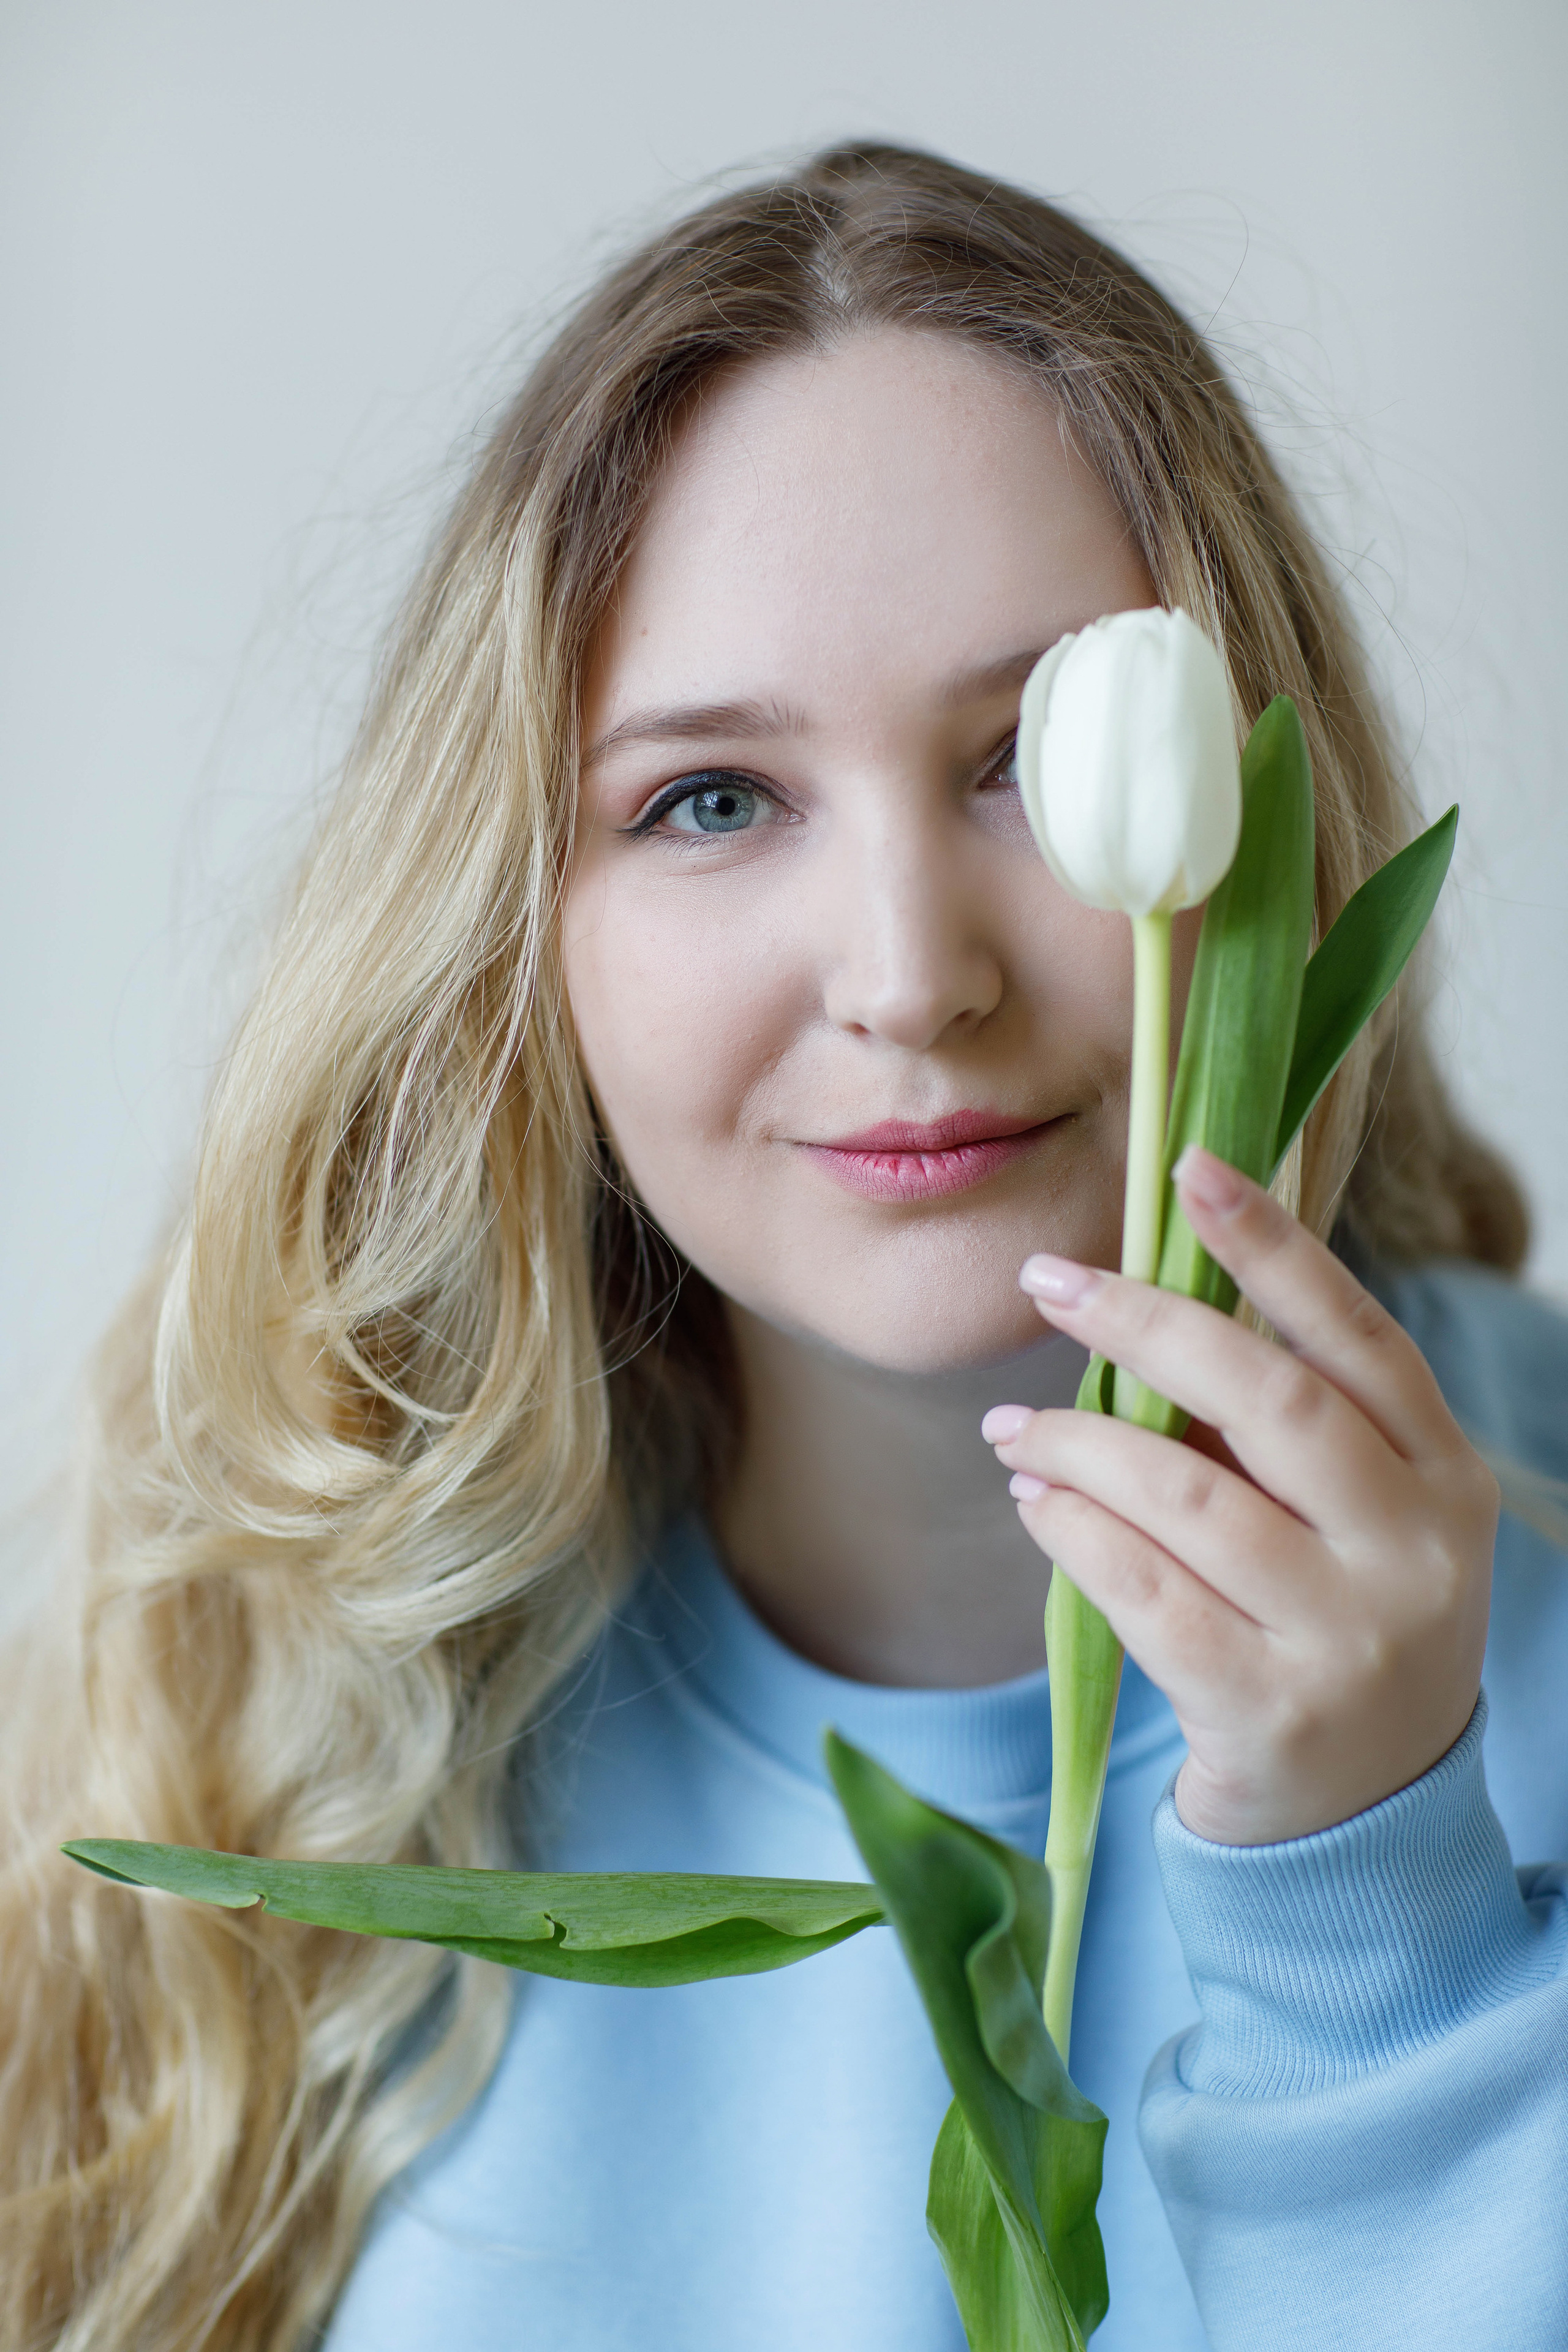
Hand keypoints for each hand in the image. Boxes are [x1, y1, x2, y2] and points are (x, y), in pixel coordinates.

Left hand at [984, 1145, 1497, 1844]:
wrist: (1364, 1816)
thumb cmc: (1334, 1623)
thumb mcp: (1352, 1520)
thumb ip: (1277, 1427)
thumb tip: (1139, 1311)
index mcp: (1443, 1477)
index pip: (1358, 1335)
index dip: (1273, 1244)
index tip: (1191, 1166)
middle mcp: (1414, 1551)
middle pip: (1270, 1399)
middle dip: (1145, 1325)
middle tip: (1048, 1284)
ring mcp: (1349, 1638)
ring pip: (1185, 1494)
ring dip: (1077, 1440)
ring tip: (1014, 1428)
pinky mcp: (1269, 1712)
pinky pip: (1141, 1590)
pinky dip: (1072, 1531)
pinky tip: (1038, 1503)